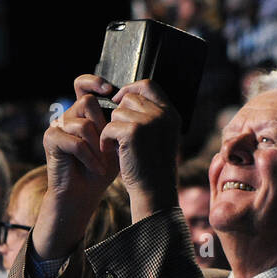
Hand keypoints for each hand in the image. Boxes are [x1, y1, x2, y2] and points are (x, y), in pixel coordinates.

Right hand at [32, 76, 117, 260]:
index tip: (110, 91)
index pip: (83, 84)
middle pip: (87, 102)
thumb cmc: (101, 168)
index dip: (94, 81)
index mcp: (82, 112)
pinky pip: (75, 141)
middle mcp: (67, 115)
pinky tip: (95, 168)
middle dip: (103, 125)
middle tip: (109, 146)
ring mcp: (57, 126)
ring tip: (103, 162)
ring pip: (83, 123)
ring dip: (98, 146)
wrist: (83, 193)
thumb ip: (119, 122)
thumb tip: (131, 101)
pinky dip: (89, 157)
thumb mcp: (116, 142)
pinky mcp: (51, 139)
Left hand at [98, 79, 180, 217]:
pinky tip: (111, 154)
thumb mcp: (157, 137)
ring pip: (116, 113)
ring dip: (112, 130)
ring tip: (118, 148)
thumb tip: (124, 98)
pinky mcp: (133, 132)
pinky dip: (105, 141)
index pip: (148, 85)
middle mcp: (163, 114)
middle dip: (119, 116)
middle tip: (119, 137)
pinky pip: (109, 127)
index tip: (118, 99)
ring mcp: (149, 121)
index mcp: (171, 114)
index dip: (130, 88)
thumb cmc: (151, 168)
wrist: (154, 192)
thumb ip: (149, 117)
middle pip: (129, 99)